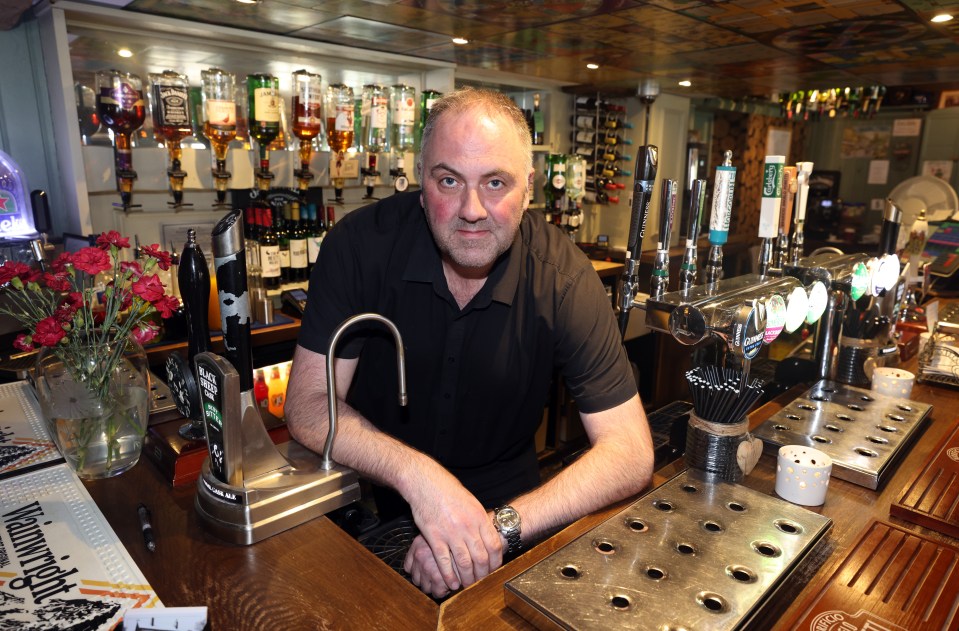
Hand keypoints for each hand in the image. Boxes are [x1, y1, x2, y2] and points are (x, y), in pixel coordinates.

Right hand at [404, 466, 503, 591]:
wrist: (426, 483)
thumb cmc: (449, 491)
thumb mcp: (471, 502)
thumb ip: (480, 521)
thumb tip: (490, 537)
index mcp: (478, 517)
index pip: (494, 545)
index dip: (495, 562)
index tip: (494, 570)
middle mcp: (467, 526)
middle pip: (481, 558)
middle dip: (482, 574)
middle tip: (481, 582)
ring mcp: (450, 532)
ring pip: (464, 563)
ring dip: (467, 578)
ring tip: (467, 585)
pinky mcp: (434, 537)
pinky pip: (444, 561)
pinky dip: (449, 575)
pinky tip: (451, 582)